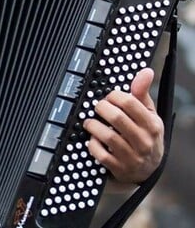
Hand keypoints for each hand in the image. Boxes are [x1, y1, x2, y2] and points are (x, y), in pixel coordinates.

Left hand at [83, 68, 163, 183]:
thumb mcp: (149, 114)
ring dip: (93, 125)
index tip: (108, 97)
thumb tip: (146, 71)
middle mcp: (143, 142)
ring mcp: (132, 157)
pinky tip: (93, 138)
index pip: (129, 102)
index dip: (113, 95)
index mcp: (151, 125)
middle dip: (101, 108)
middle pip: (116, 117)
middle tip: (98, 107)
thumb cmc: (146, 135)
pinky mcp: (119, 168)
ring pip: (107, 135)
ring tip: (90, 121)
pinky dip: (92, 144)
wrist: (149, 169)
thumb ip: (142, 93)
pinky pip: (100, 154)